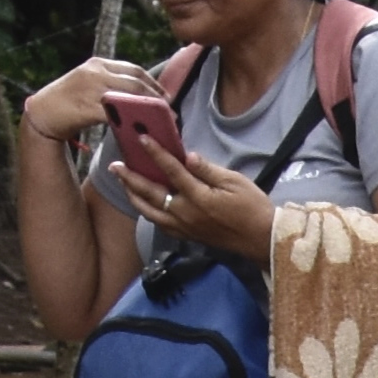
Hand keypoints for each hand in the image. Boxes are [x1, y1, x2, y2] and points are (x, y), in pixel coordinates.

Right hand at [20, 54, 154, 146]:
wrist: (42, 114)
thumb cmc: (67, 101)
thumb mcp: (88, 84)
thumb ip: (110, 84)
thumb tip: (139, 96)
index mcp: (98, 64)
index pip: (134, 70)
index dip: (153, 83)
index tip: (166, 95)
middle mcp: (95, 72)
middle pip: (136, 82)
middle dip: (156, 97)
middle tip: (169, 111)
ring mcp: (91, 89)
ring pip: (129, 97)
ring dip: (148, 110)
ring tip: (161, 121)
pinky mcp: (87, 107)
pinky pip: (116, 114)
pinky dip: (130, 122)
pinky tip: (141, 130)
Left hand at [124, 144, 275, 267]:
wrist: (262, 240)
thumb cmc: (253, 207)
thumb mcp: (235, 182)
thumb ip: (208, 170)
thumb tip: (188, 157)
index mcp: (198, 197)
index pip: (171, 170)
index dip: (156, 152)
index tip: (142, 138)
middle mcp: (185, 214)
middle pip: (151, 193)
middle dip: (131, 178)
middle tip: (114, 166)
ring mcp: (184, 227)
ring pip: (150, 212)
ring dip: (134, 196)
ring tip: (123, 184)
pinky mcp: (187, 236)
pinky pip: (160, 224)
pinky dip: (148, 213)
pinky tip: (144, 204)